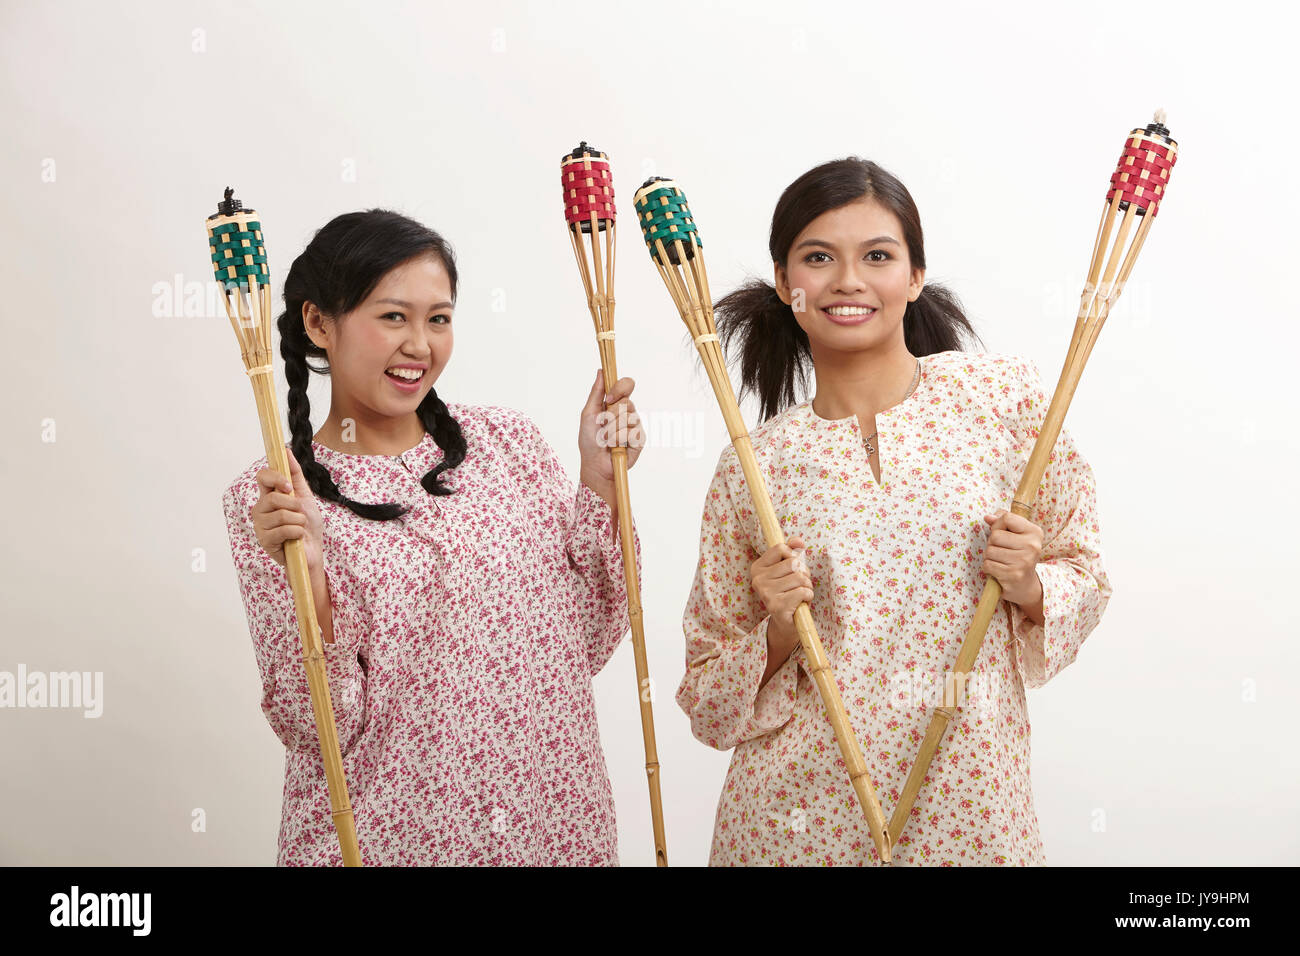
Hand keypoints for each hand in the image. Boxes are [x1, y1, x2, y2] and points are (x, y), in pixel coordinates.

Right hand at [252, 445, 323, 576]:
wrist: (313, 551)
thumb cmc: (307, 525)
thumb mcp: (306, 496)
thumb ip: (296, 475)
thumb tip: (287, 451)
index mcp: (269, 496)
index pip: (262, 477)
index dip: (275, 477)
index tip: (289, 486)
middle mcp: (261, 509)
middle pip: (273, 497)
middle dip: (295, 506)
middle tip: (301, 514)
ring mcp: (260, 525)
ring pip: (281, 514)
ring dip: (299, 521)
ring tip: (300, 527)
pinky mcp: (265, 541)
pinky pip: (284, 530)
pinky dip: (297, 532)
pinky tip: (296, 537)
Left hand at [578, 369, 644, 487]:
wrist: (595, 463)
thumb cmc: (589, 440)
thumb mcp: (588, 413)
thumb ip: (596, 392)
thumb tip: (601, 371)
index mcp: (616, 403)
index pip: (627, 385)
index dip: (620, 388)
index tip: (608, 399)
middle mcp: (628, 412)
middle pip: (627, 402)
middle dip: (611, 415)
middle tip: (603, 425)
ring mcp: (635, 425)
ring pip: (628, 417)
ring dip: (612, 430)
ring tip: (607, 439)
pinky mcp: (640, 438)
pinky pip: (631, 431)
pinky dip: (619, 439)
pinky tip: (615, 446)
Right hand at [751, 535, 811, 643]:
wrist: (786, 622)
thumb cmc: (789, 592)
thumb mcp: (789, 570)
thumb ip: (792, 552)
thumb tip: (798, 541)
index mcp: (757, 568)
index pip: (780, 548)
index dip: (794, 556)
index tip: (793, 568)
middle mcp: (758, 580)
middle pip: (793, 563)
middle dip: (803, 573)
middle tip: (799, 584)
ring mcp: (766, 593)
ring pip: (800, 577)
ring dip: (807, 586)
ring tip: (800, 594)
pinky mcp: (776, 606)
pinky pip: (803, 591)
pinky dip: (808, 596)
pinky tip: (801, 602)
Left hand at [981, 509, 1043, 606]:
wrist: (1025, 585)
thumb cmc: (1017, 555)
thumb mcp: (1015, 535)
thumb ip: (1001, 522)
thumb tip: (988, 517)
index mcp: (1035, 532)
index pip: (1007, 518)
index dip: (998, 525)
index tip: (1004, 534)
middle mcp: (1032, 546)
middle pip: (995, 535)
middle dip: (992, 543)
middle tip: (1002, 551)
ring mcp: (1023, 561)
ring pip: (989, 551)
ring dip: (990, 557)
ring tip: (1001, 561)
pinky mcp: (1013, 575)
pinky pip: (988, 564)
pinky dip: (988, 568)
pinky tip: (999, 570)